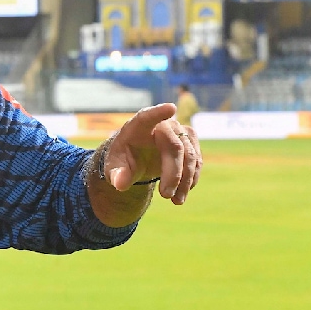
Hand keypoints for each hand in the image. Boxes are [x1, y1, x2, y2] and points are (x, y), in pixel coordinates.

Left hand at [89, 104, 202, 226]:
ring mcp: (179, 131)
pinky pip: (196, 161)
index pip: (148, 116)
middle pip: (175, 147)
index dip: (158, 113)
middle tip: (165, 196)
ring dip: (185, 181)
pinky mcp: (190, 142)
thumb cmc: (123, 158)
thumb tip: (120, 184)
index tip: (170, 108)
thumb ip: (117, 175)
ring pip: (190, 156)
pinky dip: (191, 179)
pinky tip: (182, 193)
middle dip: (173, 174)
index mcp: (138, 126)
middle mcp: (162, 125)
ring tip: (175, 201)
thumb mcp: (114, 168)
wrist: (136, 157)